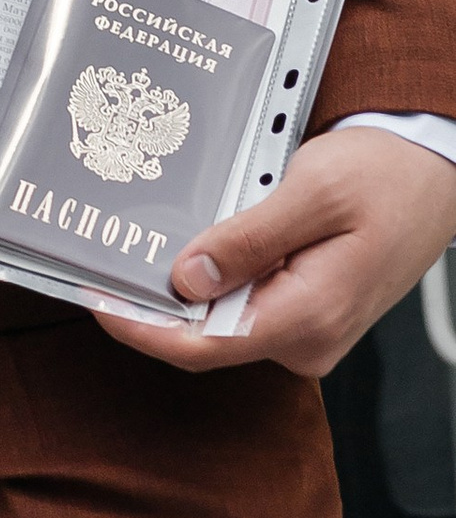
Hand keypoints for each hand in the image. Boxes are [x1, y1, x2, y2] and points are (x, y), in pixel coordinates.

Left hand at [95, 126, 455, 375]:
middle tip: (104, 253)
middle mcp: (307, 338)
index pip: (203, 346)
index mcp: (308, 317)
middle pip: (205, 336)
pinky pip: (244, 302)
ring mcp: (307, 329)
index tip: (95, 297)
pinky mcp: (305, 310)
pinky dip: (213, 275)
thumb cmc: (386, 176)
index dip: (141, 328)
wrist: (432, 170)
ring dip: (182, 284)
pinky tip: (191, 240)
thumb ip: (246, 239)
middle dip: (153, 300)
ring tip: (140, 238)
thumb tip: (186, 279)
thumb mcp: (310, 192)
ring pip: (222, 318)